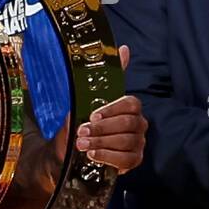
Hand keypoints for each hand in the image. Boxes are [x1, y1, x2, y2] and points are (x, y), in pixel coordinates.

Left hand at [74, 45, 146, 171]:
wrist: (70, 150)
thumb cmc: (83, 122)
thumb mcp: (88, 97)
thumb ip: (109, 74)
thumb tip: (124, 48)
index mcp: (129, 107)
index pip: (131, 104)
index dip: (112, 109)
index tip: (92, 115)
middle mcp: (138, 123)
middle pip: (128, 123)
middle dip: (102, 128)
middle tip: (82, 132)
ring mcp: (138, 142)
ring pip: (127, 142)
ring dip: (102, 142)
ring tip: (83, 144)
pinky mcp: (134, 160)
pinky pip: (127, 159)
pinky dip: (108, 157)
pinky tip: (93, 155)